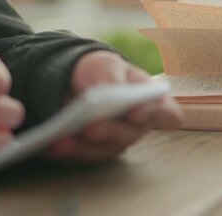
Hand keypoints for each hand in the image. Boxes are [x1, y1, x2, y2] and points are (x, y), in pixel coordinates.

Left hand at [48, 51, 181, 161]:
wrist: (78, 79)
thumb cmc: (103, 71)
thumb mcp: (108, 66)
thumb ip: (114, 78)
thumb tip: (113, 93)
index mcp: (152, 100)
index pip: (168, 113)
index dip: (156, 115)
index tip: (136, 112)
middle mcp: (140, 125)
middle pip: (131, 133)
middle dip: (109, 130)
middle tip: (90, 126)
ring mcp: (118, 140)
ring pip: (106, 148)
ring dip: (84, 145)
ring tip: (63, 136)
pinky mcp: (97, 150)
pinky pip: (85, 154)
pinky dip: (68, 149)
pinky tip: (53, 143)